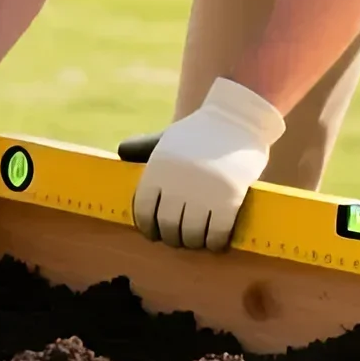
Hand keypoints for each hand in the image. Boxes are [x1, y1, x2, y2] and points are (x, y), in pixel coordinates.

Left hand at [132, 78, 283, 249]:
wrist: (237, 118)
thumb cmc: (201, 131)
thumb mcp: (168, 139)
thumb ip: (145, 148)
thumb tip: (121, 153)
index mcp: (157, 169)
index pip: (143, 210)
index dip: (148, 228)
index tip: (154, 235)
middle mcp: (176, 183)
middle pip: (168, 225)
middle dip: (172, 238)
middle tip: (179, 240)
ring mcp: (203, 192)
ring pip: (191, 233)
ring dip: (193, 242)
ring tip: (197, 241)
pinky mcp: (229, 199)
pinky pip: (216, 233)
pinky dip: (213, 242)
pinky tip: (215, 242)